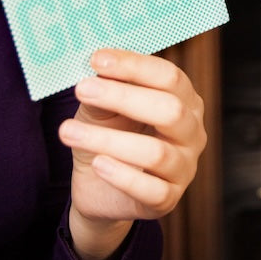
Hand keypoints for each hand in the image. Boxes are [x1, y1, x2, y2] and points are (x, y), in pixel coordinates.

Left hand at [58, 48, 205, 259]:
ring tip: (68, 131)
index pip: (169, 76)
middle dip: (124, 97)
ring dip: (108, 140)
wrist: (99, 186)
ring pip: (156, 153)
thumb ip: (104, 90)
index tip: (97, 60)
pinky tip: (97, 164)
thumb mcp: (103, 107)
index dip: (134, 66)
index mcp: (184, 99)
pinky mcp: (169, 199)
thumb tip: (98, 70)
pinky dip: (121, 176)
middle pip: (170, 110)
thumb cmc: (109, 133)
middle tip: (83, 89)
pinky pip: (151, 190)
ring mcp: (185, 167)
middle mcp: (192, 131)